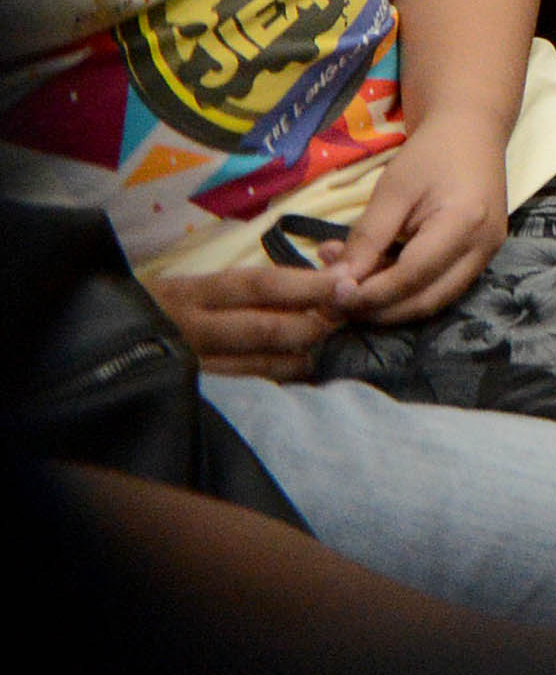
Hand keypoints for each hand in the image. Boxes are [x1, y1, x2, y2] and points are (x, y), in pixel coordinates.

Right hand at [144, 263, 346, 380]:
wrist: (91, 347)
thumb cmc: (155, 308)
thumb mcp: (192, 287)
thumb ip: (245, 288)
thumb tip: (318, 278)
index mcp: (192, 293)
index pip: (260, 285)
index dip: (308, 284)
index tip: (346, 281)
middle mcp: (191, 331)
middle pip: (266, 327)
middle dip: (313, 323)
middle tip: (345, 315)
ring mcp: (191, 368)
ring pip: (261, 364)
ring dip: (303, 355)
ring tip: (329, 345)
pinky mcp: (193, 396)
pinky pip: (245, 388)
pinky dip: (277, 380)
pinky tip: (300, 373)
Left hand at [323, 118, 509, 325]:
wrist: (472, 132)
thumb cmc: (432, 153)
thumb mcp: (392, 189)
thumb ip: (367, 238)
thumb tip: (339, 283)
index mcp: (465, 222)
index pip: (412, 275)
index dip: (370, 293)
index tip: (331, 295)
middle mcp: (484, 247)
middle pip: (426, 301)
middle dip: (378, 310)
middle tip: (337, 300)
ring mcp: (487, 255)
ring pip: (434, 302)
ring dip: (390, 305)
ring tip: (353, 286)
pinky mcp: (481, 258)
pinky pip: (440, 289)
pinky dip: (406, 293)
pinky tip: (377, 277)